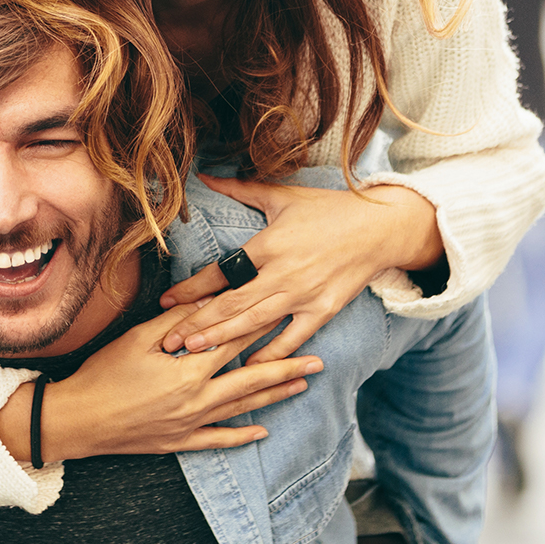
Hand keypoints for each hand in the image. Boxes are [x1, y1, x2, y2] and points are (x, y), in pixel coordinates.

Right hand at [0, 300, 322, 462]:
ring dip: (274, 396)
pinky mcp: (180, 442)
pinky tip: (261, 431)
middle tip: (318, 359)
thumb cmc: (104, 374)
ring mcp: (192, 424)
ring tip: (301, 385)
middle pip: (252, 379)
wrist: (78, 421)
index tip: (288, 314)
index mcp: (189, 370)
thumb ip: (178, 322)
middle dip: (287, 367)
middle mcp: (198, 399)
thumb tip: (210, 303)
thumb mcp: (138, 339)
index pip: (235, 343)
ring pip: (243, 408)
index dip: (263, 327)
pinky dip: (242, 436)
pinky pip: (219, 440)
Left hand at [159, 174, 441, 363]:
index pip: (222, 271)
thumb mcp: (282, 196)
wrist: (379, 228)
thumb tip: (205, 175)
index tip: (166, 301)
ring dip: (223, 339)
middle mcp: (283, 274)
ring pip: (255, 323)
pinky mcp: (322, 311)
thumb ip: (241, 189)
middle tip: (168, 341)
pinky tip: (248, 368)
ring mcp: (303, 295)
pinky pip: (292, 339)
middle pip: (232, 304)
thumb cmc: (328, 209)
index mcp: (268, 245)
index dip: (192, 288)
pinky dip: (270, 355)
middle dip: (198, 324)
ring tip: (193, 353)